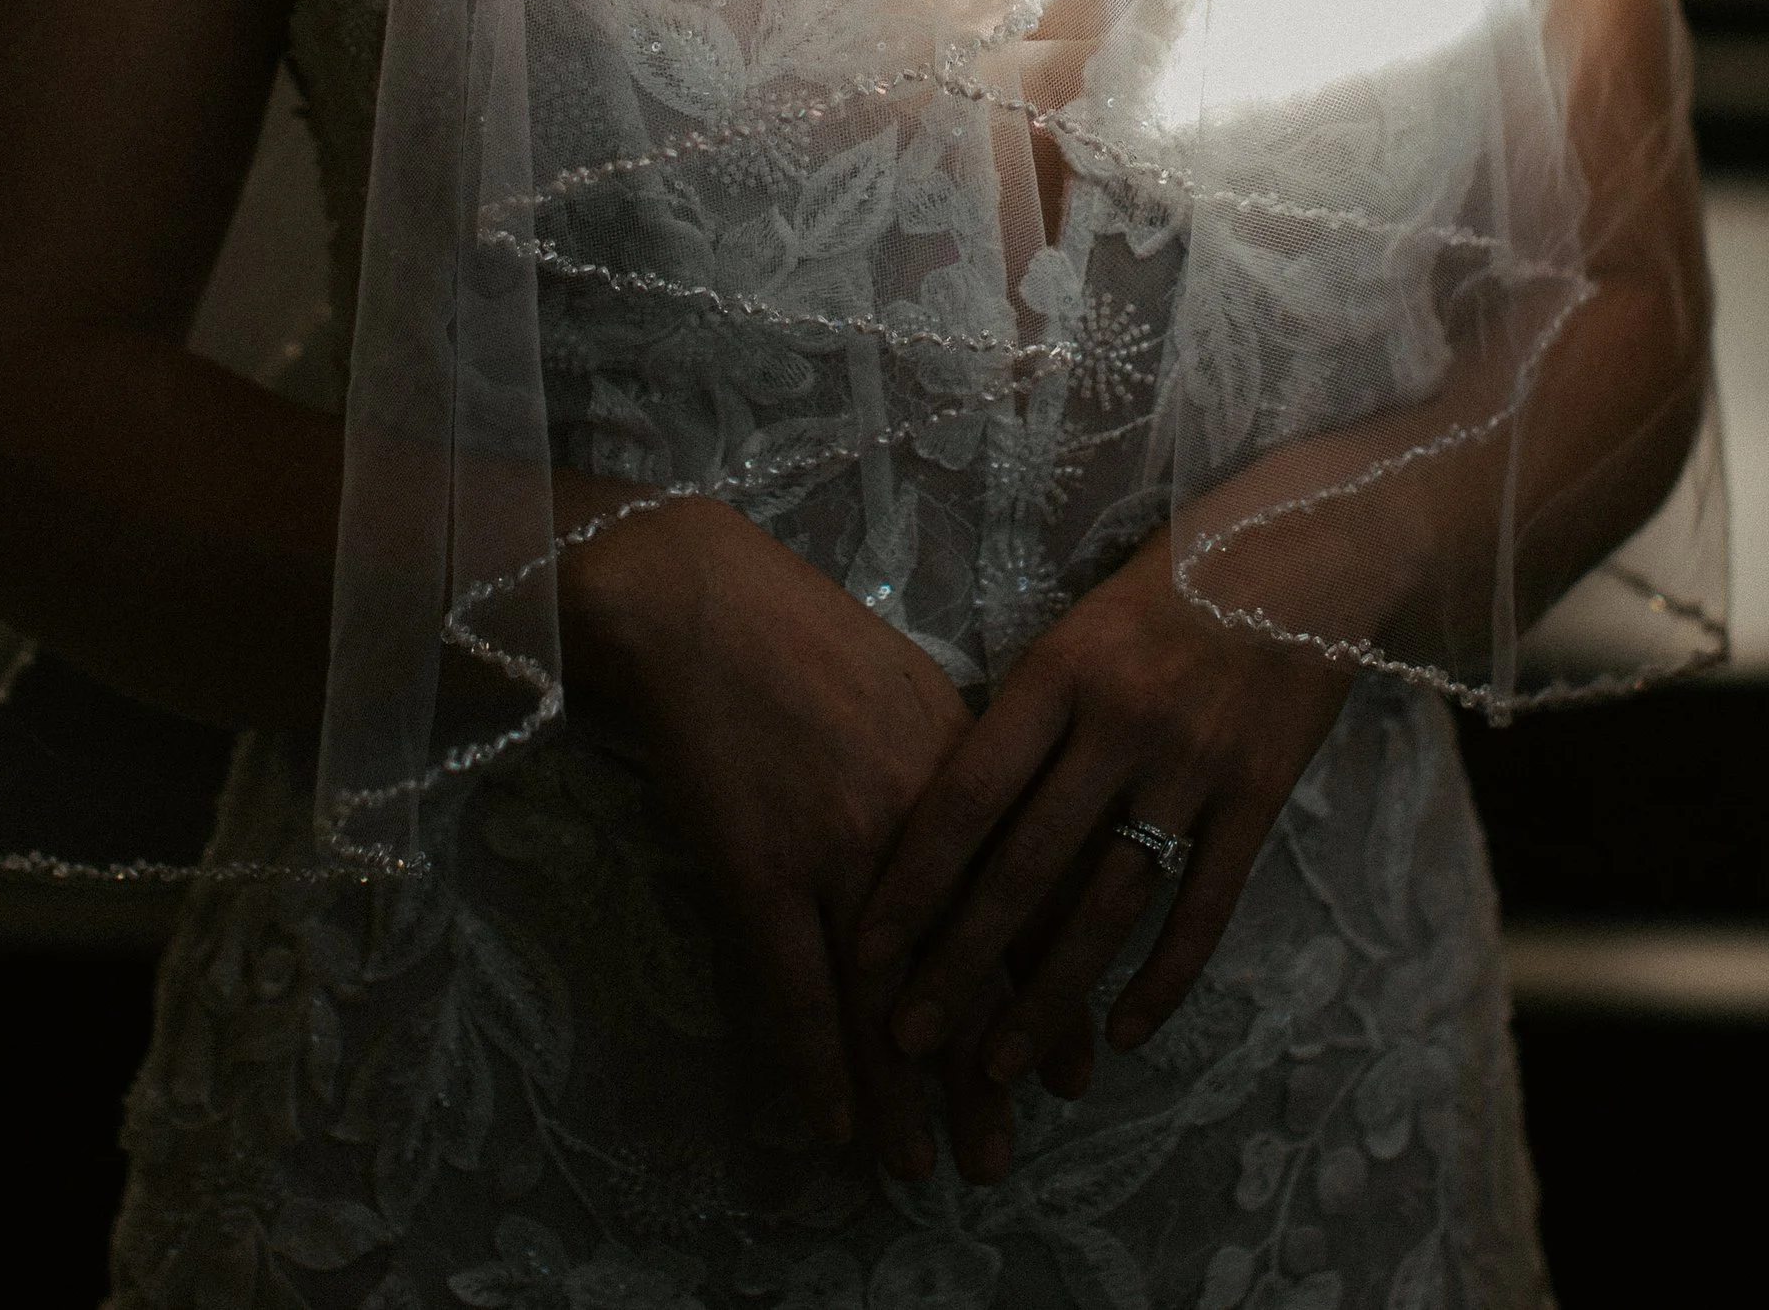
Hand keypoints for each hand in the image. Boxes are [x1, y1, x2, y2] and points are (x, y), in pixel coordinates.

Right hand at [558, 495, 1055, 1181]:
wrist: (696, 600)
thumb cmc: (802, 632)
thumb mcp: (911, 685)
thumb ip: (960, 772)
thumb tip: (999, 850)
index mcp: (967, 769)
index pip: (1028, 910)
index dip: (1049, 997)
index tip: (1073, 1070)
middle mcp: (917, 821)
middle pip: (966, 971)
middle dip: (987, 1072)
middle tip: (1002, 1151)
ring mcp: (836, 850)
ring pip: (884, 999)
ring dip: (903, 1096)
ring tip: (923, 1168)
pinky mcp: (757, 869)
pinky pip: (794, 989)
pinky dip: (816, 1063)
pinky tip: (834, 1126)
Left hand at [852, 522, 1352, 1083]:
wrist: (1307, 550)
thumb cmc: (1170, 583)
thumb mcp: (1080, 626)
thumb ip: (1028, 712)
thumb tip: (954, 812)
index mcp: (1059, 670)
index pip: (968, 793)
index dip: (913, 879)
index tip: (865, 951)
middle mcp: (1121, 720)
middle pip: (1027, 865)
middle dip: (961, 962)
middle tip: (908, 1041)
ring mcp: (1194, 763)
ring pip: (1110, 905)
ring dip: (1051, 996)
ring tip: (1001, 1067)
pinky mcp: (1259, 796)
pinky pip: (1205, 908)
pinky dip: (1165, 980)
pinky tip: (1126, 1035)